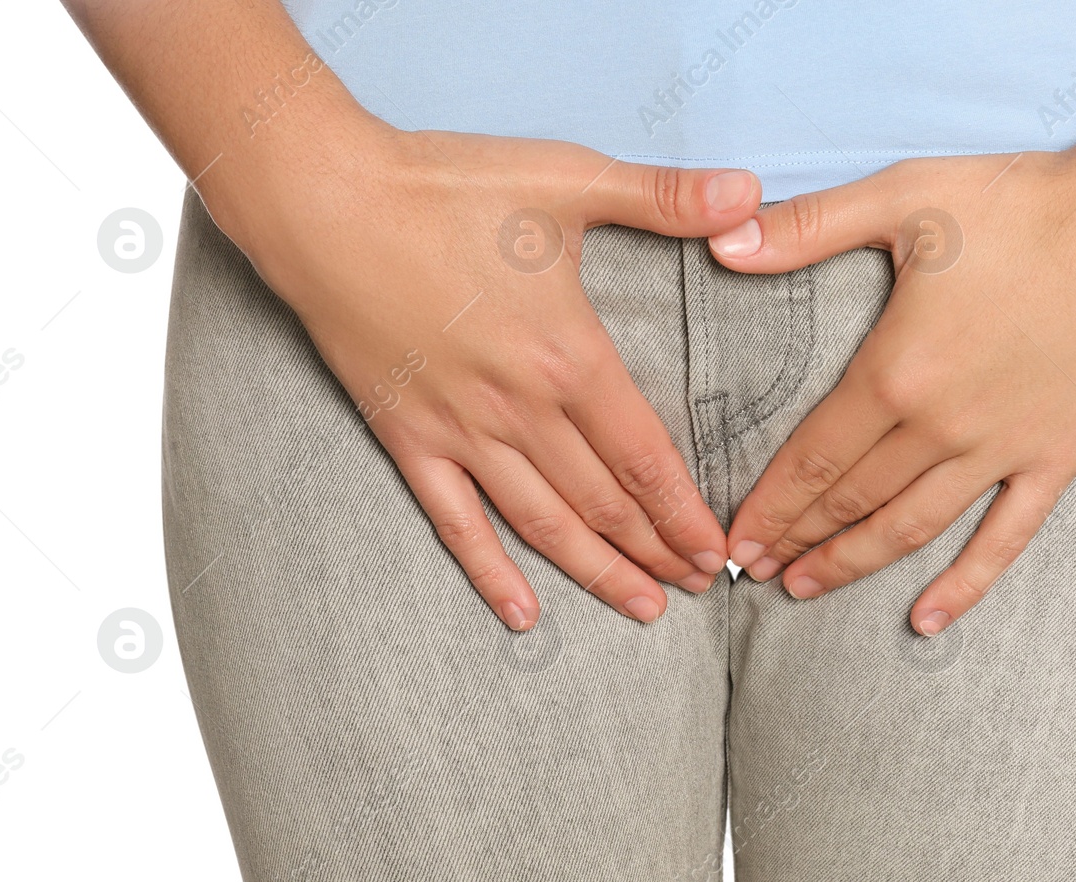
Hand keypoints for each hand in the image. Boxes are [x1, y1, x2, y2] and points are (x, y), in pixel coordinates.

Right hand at [206, 123, 761, 630]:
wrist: (323, 203)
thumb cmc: (444, 187)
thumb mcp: (568, 178)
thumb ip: (668, 195)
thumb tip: (753, 191)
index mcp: (569, 356)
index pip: (645, 458)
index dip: (686, 514)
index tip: (719, 553)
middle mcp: (521, 410)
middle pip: (605, 503)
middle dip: (658, 552)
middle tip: (699, 588)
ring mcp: (461, 432)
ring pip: (544, 524)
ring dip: (598, 572)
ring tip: (643, 608)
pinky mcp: (407, 437)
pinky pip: (455, 522)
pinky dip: (490, 572)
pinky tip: (522, 614)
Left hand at [708, 149, 1075, 634]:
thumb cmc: (1023, 203)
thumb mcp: (903, 197)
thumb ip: (807, 226)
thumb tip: (721, 238)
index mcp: (895, 371)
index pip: (811, 460)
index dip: (767, 507)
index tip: (734, 540)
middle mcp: (942, 426)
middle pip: (850, 501)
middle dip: (794, 540)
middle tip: (751, 572)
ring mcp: (1002, 450)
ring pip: (910, 527)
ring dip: (852, 563)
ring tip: (805, 589)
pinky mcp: (1056, 457)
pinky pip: (1005, 537)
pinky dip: (965, 585)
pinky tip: (927, 621)